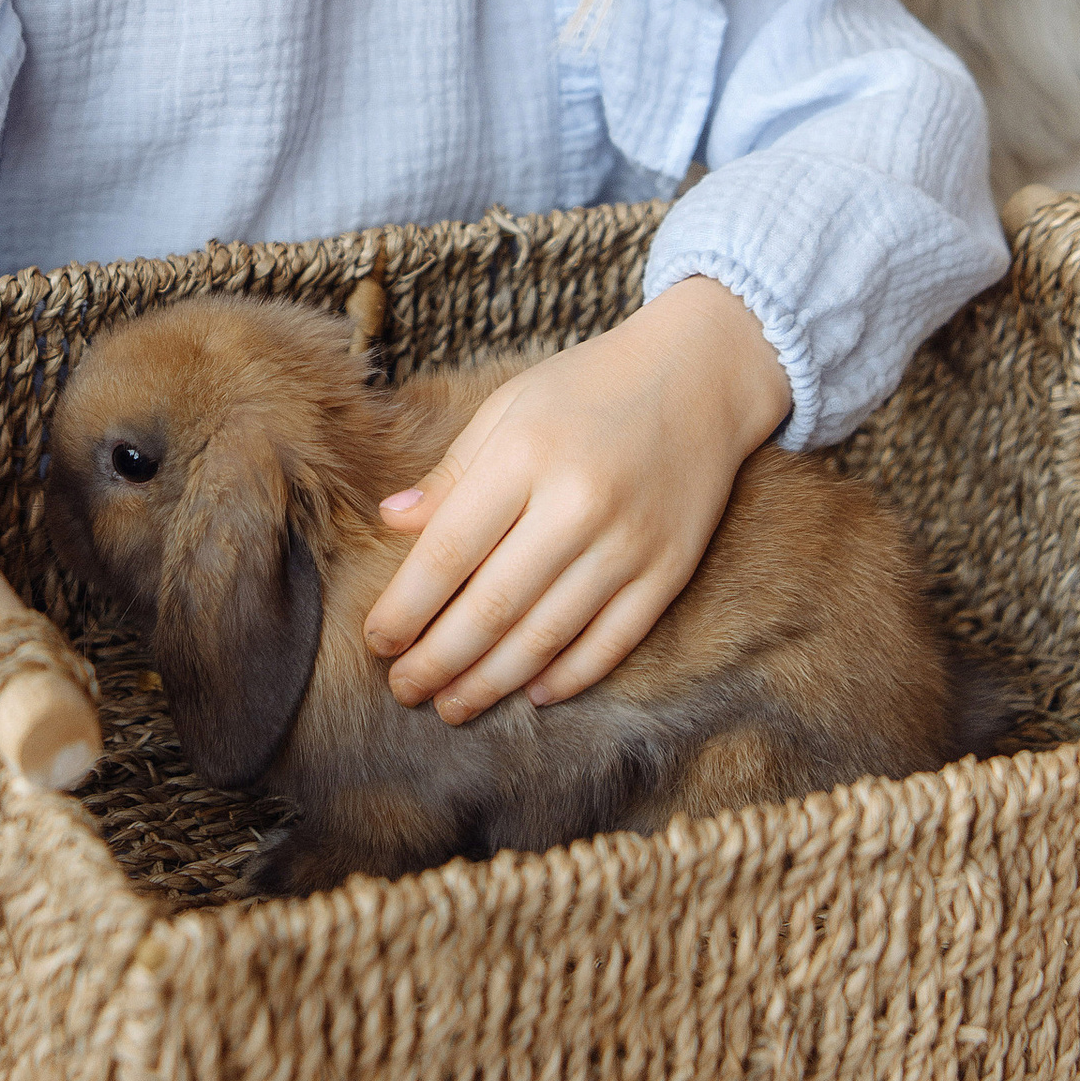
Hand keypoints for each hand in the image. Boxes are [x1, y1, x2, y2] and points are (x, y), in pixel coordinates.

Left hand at [362, 276, 792, 721]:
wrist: (701, 375)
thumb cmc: (589, 388)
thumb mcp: (509, 406)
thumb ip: (452, 472)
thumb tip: (391, 523)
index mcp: (524, 456)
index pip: (447, 553)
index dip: (405, 608)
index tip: (378, 641)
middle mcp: (577, 505)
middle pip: (492, 607)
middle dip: (438, 660)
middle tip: (404, 689)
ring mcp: (629, 543)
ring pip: (547, 636)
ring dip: (492, 681)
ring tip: (452, 706)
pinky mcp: (669, 570)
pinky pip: (613, 641)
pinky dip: (571, 675)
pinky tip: (533, 694)